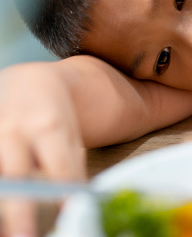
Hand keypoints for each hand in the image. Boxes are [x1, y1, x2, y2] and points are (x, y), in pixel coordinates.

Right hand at [0, 62, 85, 236]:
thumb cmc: (53, 114)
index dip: (64, 194)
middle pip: (16, 176)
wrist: (28, 82)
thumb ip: (71, 165)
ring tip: (6, 232)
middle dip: (19, 211)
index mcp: (48, 125)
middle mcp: (14, 128)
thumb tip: (73, 203)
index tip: (68, 215)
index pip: (58, 167)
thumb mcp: (70, 133)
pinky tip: (1, 198)